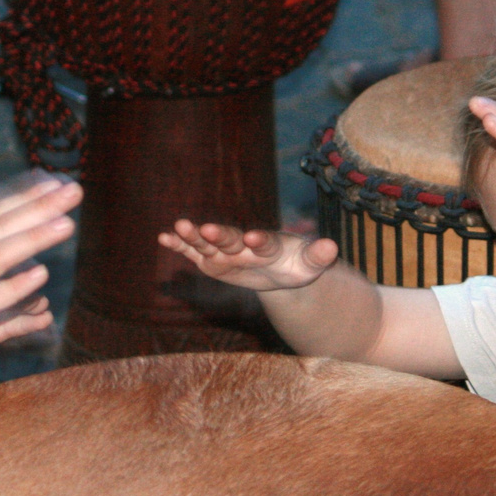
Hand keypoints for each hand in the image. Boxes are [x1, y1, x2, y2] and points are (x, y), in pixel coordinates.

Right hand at [159, 219, 337, 291]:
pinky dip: (180, 246)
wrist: (282, 269)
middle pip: (231, 239)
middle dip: (220, 235)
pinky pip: (194, 253)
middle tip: (206, 229)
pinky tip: (163, 238)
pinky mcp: (213, 261)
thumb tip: (332, 247)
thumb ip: (319, 256)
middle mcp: (245, 244)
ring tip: (177, 226)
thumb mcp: (310, 265)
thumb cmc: (298, 265)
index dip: (259, 239)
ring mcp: (227, 252)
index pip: (264, 241)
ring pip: (208, 244)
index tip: (253, 237)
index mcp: (270, 244)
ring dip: (194, 236)